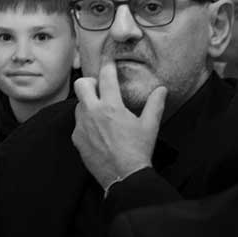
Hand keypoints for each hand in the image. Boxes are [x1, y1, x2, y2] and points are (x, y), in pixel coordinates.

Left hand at [71, 54, 164, 189]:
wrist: (124, 176)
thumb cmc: (138, 150)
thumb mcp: (150, 126)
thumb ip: (155, 105)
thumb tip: (161, 89)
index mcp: (111, 107)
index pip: (106, 77)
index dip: (107, 65)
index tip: (108, 61)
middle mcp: (93, 112)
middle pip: (81, 83)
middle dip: (90, 82)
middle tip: (100, 89)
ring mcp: (82, 125)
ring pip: (78, 104)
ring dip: (88, 103)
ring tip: (102, 113)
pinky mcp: (76, 137)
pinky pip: (78, 123)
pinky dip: (86, 122)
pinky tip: (98, 131)